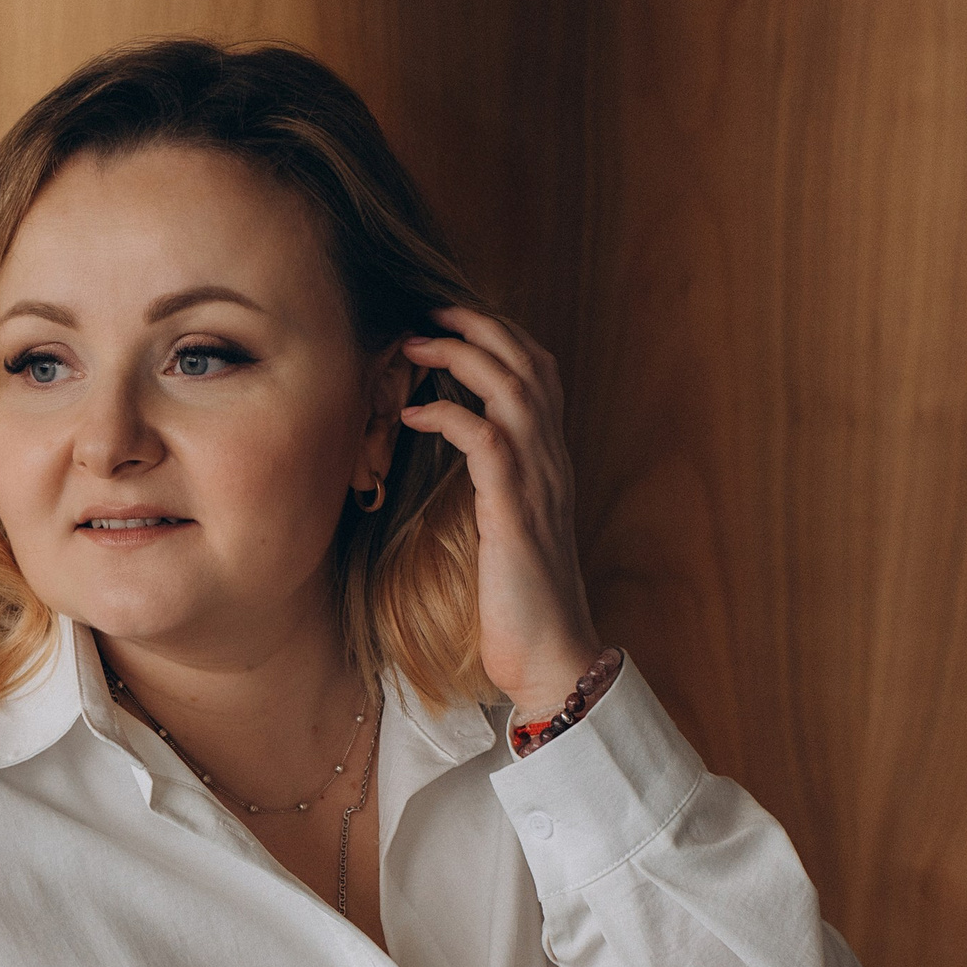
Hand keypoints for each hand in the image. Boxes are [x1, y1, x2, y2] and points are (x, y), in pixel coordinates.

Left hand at [399, 306, 603, 720]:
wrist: (550, 656)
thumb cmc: (520, 604)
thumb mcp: (505, 532)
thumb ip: (493, 490)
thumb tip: (459, 463)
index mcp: (550, 465)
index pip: (539, 375)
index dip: (501, 338)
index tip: (454, 322)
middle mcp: (551, 463)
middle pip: (528, 364)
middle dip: (480, 326)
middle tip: (431, 311)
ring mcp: (537, 484)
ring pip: (511, 389)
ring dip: (462, 356)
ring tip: (416, 344)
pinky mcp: (513, 510)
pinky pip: (485, 439)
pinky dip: (449, 414)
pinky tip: (415, 412)